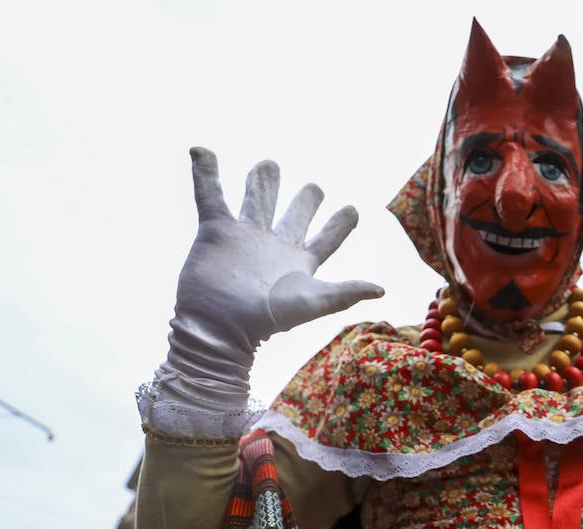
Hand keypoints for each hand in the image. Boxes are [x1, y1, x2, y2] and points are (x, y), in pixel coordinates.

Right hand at [163, 148, 384, 393]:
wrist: (220, 325)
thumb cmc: (267, 317)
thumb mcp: (312, 302)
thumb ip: (345, 292)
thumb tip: (381, 289)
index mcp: (300, 263)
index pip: (326, 239)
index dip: (339, 226)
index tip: (352, 210)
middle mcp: (274, 248)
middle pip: (292, 217)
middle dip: (304, 201)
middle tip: (315, 187)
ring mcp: (244, 238)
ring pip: (256, 201)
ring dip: (262, 183)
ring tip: (268, 164)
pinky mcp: (215, 232)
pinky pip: (210, 195)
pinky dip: (205, 173)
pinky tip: (200, 150)